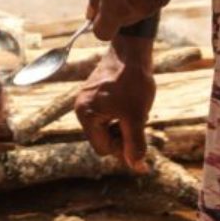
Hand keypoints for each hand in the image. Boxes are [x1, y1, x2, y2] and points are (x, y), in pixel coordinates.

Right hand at [75, 36, 154, 171]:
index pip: (103, 148)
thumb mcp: (136, 118)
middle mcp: (80, 108)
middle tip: (138, 124)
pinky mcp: (94, 95)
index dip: (123, 149)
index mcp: (85, 114)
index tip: (139, 138)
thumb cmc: (132, 83)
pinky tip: (131, 106)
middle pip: (103, 140)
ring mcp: (86, 100)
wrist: (132, 53)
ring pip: (107, 129)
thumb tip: (137, 167)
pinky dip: (120, 117)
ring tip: (135, 113)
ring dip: (123, 127)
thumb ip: (136, 145)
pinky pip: (106, 116)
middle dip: (123, 136)